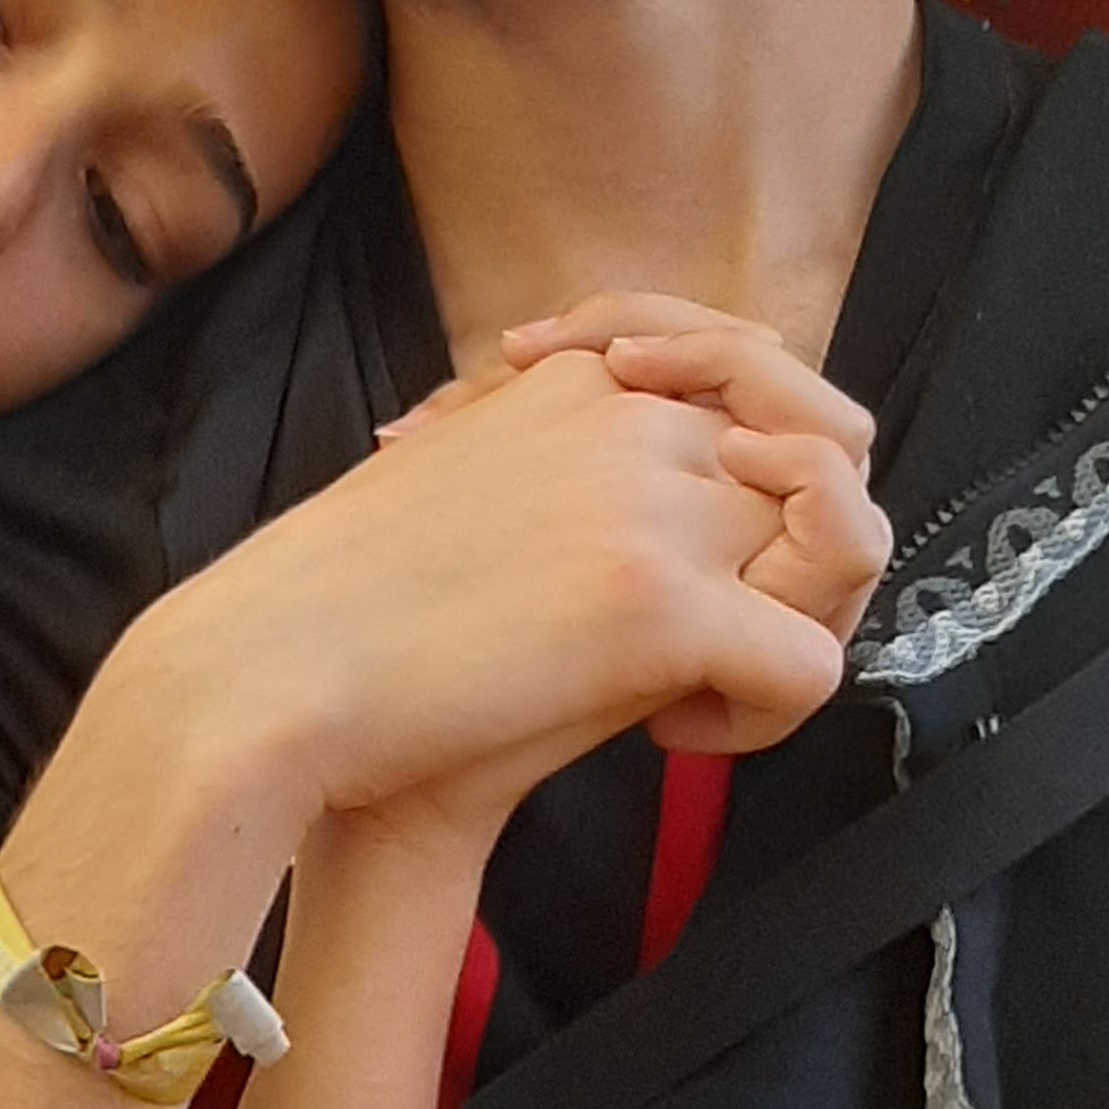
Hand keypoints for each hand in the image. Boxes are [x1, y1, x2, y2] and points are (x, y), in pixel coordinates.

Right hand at [240, 341, 853, 794]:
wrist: (264, 676)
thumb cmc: (338, 614)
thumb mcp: (460, 489)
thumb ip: (558, 471)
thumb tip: (652, 509)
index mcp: (580, 384)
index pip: (760, 369)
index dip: (763, 457)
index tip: (694, 539)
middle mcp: (633, 421)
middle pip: (826, 455)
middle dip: (802, 550)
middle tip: (726, 632)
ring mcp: (653, 509)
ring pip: (845, 546)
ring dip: (805, 622)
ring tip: (710, 685)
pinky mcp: (658, 607)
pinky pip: (810, 665)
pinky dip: (765, 719)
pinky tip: (673, 739)